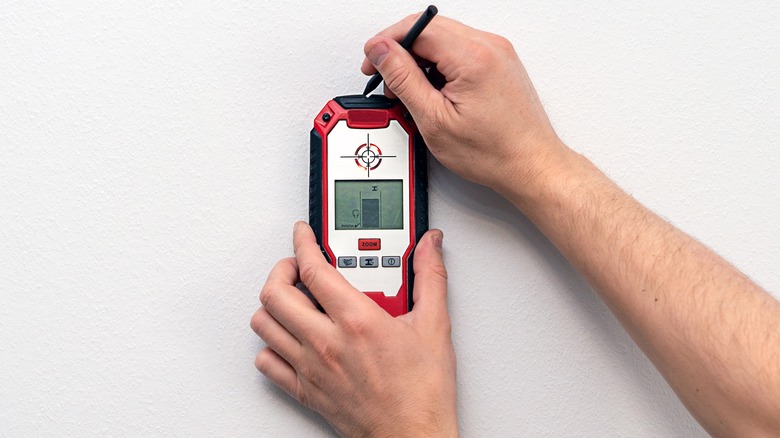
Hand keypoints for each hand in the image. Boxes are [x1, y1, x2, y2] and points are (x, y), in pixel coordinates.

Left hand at [250, 222, 456, 436]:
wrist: (413, 437)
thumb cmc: (422, 392)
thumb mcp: (434, 325)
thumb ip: (430, 277)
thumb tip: (429, 247)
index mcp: (356, 320)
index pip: (312, 268)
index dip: (303, 242)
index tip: (304, 234)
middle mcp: (326, 342)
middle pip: (276, 292)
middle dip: (282, 269)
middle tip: (297, 265)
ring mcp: (311, 367)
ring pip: (264, 323)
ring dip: (273, 303)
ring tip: (292, 296)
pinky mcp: (305, 391)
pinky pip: (266, 362)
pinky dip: (270, 343)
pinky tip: (289, 336)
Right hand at [361, 13, 569, 197]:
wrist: (530, 164)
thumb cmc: (493, 151)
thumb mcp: (434, 119)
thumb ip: (403, 79)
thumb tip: (381, 51)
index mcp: (472, 56)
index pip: (417, 27)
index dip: (387, 43)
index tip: (372, 61)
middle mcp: (489, 46)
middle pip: (429, 28)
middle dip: (400, 51)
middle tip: (386, 79)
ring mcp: (498, 52)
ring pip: (444, 39)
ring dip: (420, 59)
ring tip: (412, 93)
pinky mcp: (500, 62)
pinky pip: (460, 50)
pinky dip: (440, 66)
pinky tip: (435, 92)